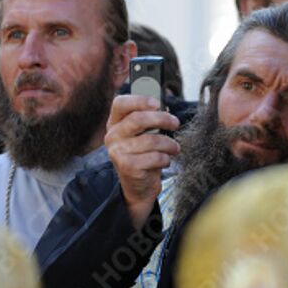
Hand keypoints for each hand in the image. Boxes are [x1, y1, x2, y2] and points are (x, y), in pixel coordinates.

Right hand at [104, 95, 179, 227]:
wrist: (138, 186)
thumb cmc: (144, 155)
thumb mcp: (143, 135)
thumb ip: (149, 119)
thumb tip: (166, 107)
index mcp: (115, 122)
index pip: (120, 103)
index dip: (139, 100)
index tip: (158, 103)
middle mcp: (112, 136)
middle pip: (137, 119)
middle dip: (162, 119)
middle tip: (175, 123)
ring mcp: (117, 152)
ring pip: (151, 140)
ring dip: (169, 144)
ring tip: (174, 148)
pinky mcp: (127, 167)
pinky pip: (154, 157)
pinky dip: (165, 159)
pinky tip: (164, 161)